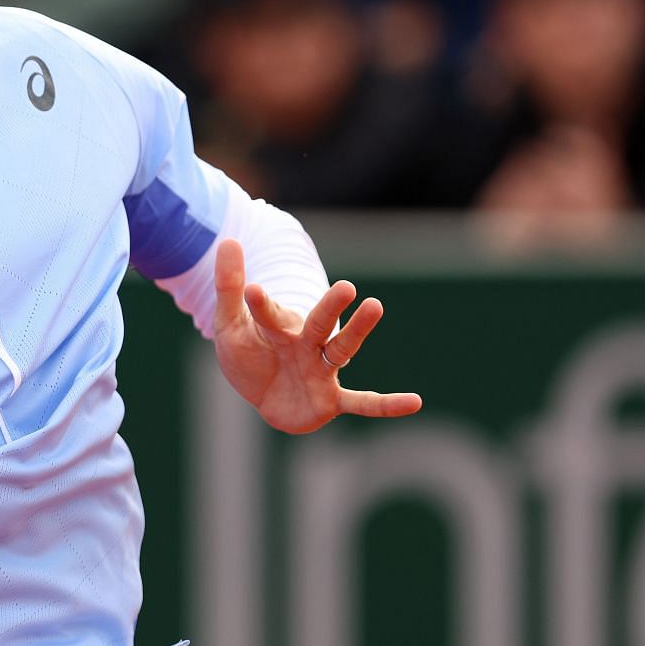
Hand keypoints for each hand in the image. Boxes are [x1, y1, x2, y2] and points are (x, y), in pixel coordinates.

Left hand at [213, 238, 421, 433]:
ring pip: (343, 350)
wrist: (264, 396)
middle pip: (319, 324)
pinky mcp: (331, 400)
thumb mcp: (230, 325)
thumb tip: (229, 240)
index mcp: (280, 326)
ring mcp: (322, 371)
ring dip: (358, 332)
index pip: (269, 314)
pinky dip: (387, 405)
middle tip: (346, 288)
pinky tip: (415, 402)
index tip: (252, 290)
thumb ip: (229, 286)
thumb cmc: (249, 355)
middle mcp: (306, 344)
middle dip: (330, 308)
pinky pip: (363, 403)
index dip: (260, 305)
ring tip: (375, 306)